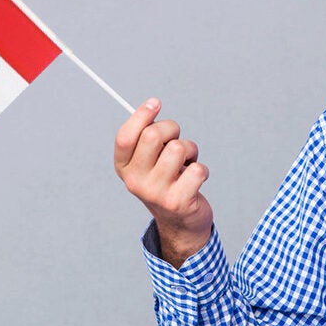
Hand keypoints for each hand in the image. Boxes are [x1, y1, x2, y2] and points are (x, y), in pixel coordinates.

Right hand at [114, 98, 213, 267]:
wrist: (180, 222)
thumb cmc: (166, 181)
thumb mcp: (149, 160)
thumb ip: (146, 136)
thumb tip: (152, 105)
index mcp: (124, 168)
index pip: (125, 136)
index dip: (141, 115)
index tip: (156, 103)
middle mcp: (135, 181)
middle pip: (153, 135)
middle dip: (172, 129)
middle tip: (177, 139)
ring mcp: (156, 193)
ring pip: (179, 149)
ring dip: (190, 150)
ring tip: (186, 163)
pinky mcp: (178, 201)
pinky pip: (198, 169)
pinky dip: (202, 170)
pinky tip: (195, 180)